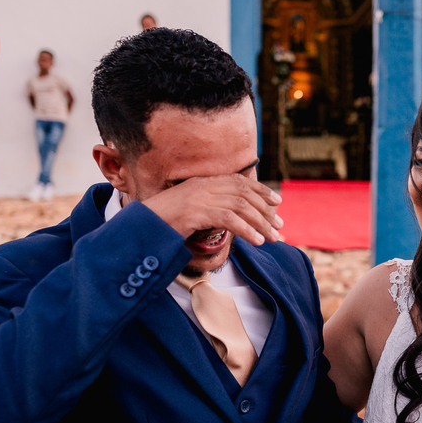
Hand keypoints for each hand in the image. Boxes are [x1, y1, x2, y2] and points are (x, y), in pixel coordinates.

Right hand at [142, 174, 283, 245]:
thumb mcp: (191, 209)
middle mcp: (203, 185)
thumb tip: (235, 218)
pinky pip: (229, 219)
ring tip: (272, 238)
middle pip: (245, 194)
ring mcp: (200, 197)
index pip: (240, 181)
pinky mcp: (196, 211)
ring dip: (261, 223)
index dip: (261, 190)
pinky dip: (247, 230)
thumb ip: (211, 207)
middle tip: (280, 227)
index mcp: (203, 181)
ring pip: (241, 207)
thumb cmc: (164, 221)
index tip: (277, 202)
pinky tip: (257, 241)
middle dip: (266, 211)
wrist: (141, 225)